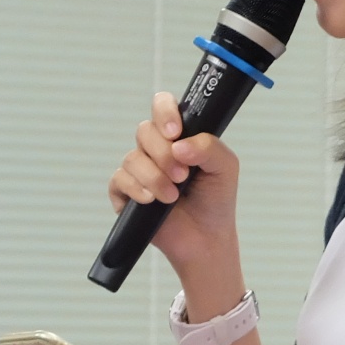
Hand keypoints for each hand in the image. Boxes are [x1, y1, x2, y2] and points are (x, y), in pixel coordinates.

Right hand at [107, 92, 241, 275]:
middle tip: (183, 176)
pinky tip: (151, 200)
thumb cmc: (215, 199)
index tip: (175, 132)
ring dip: (154, 177)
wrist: (206, 238)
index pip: (162, 106)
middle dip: (164, 155)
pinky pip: (119, 180)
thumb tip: (179, 144)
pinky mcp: (125, 192)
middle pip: (145, 131)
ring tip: (172, 196)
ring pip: (132, 158)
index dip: (165, 112)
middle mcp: (156, 148)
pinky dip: (136, 189)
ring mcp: (139, 169)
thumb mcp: (225, 167)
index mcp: (179, 136)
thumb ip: (209, 147)